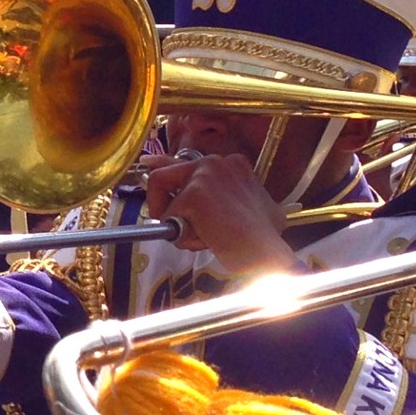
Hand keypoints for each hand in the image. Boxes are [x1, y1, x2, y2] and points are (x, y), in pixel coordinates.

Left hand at [141, 152, 296, 276]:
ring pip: (165, 201)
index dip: (163, 165)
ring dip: (178, 224)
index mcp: (232, 163)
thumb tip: (210, 207)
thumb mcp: (254, 206)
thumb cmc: (266, 237)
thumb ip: (231, 198)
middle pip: (164, 175)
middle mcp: (216, 162)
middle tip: (168, 223)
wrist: (266, 252)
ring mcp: (203, 176)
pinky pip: (169, 219)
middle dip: (161, 202)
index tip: (149, 165)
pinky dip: (183, 237)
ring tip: (204, 239)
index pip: (187, 162)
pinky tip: (205, 242)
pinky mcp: (193, 195)